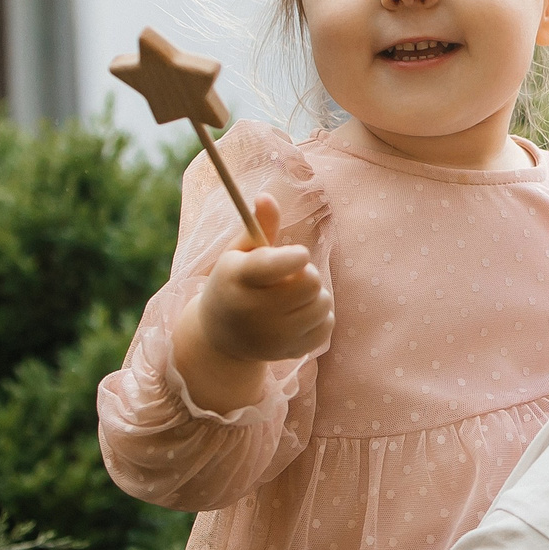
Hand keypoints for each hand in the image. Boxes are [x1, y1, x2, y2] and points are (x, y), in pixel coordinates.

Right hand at [172, 194, 332, 409]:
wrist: (221, 337)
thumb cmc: (235, 283)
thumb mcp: (239, 254)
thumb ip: (258, 226)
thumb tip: (267, 196)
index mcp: (237, 278)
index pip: (274, 266)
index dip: (294, 258)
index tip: (299, 254)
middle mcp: (253, 311)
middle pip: (310, 282)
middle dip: (306, 273)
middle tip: (290, 277)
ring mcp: (272, 337)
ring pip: (322, 304)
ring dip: (314, 295)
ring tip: (293, 296)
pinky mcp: (290, 352)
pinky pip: (327, 326)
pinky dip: (318, 317)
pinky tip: (297, 317)